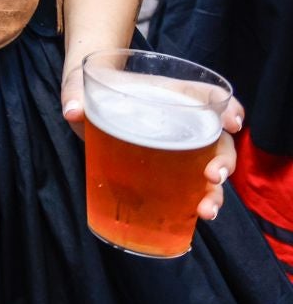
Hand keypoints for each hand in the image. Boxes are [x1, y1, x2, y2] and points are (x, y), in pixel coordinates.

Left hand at [60, 69, 241, 221]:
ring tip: (206, 211)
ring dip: (215, 191)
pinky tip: (195, 218)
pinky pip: (191, 186)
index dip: (227, 106)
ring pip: (210, 168)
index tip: (232, 122)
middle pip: (217, 139)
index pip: (208, 95)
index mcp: (169, 94)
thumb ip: (75, 92)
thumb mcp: (82, 85)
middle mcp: (183, 121)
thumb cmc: (93, 89)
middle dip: (224, 160)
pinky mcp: (168, 170)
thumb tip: (72, 110)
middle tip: (213, 176)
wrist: (87, 103)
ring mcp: (178, 147)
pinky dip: (197, 202)